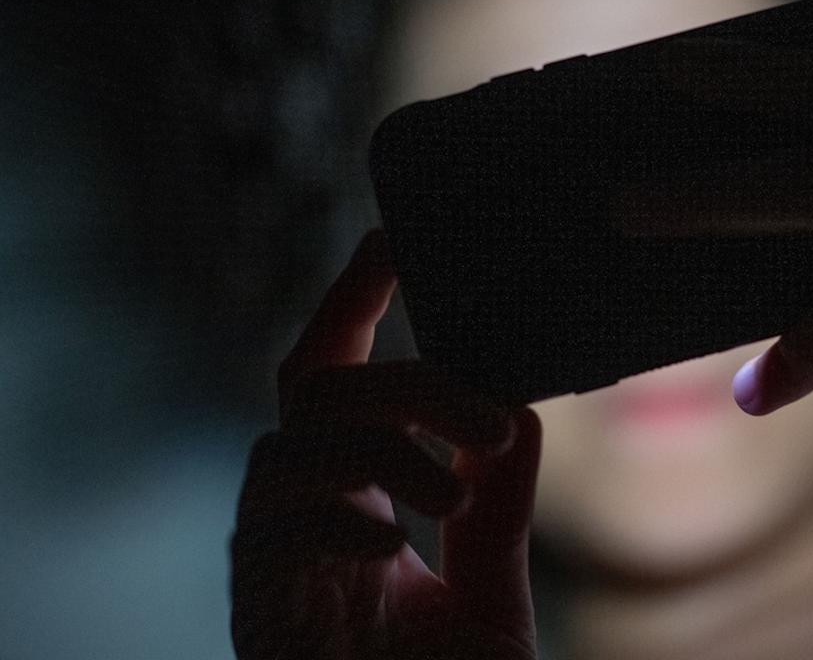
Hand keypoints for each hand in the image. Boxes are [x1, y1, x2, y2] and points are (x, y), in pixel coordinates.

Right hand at [230, 230, 541, 659]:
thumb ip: (497, 509)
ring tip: (458, 478)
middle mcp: (303, 516)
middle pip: (314, 388)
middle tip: (487, 413)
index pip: (341, 377)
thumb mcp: (489, 591)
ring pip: (295, 441)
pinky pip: (280, 527)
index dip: (355, 301)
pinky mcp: (261, 607)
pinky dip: (345, 509)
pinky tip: (399, 533)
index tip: (391, 238)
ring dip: (383, 440)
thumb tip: (517, 415)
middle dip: (400, 375)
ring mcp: (276, 561)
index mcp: (353, 501)